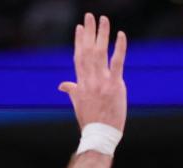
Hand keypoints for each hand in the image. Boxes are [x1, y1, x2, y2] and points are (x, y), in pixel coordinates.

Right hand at [59, 13, 126, 131]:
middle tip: (89, 16)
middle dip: (88, 32)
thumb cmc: (90, 121)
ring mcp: (102, 82)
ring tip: (103, 19)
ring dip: (101, 34)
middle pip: (87, 51)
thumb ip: (72, 90)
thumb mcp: (78, 104)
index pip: (79, 57)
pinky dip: (119, 48)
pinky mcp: (115, 86)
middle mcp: (89, 80)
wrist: (99, 135)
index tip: (80, 28)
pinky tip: (120, 35)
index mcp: (81, 84)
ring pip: (100, 53)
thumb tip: (62, 84)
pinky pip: (117, 63)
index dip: (79, 41)